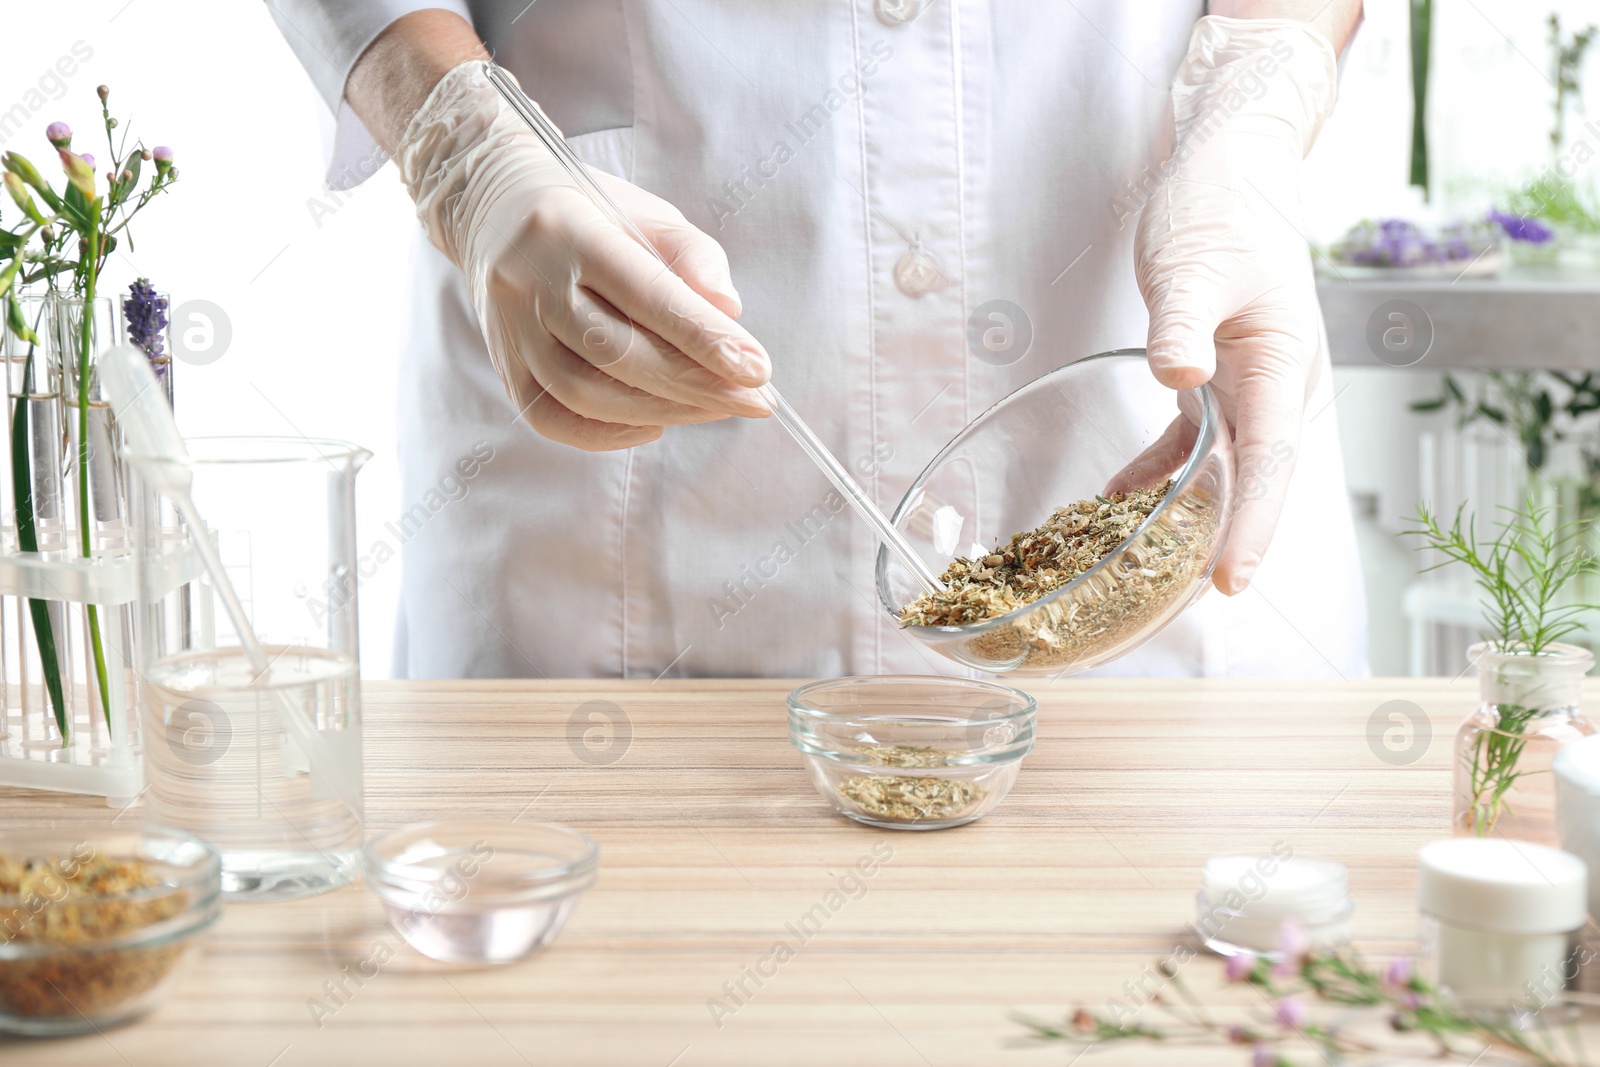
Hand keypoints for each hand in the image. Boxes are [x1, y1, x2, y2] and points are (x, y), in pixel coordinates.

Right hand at [395, 63, 769, 449]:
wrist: (495, 211)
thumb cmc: (590, 214)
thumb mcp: (647, 212)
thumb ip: (692, 256)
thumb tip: (729, 311)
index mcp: (572, 232)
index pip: (647, 295)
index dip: (705, 338)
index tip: (758, 370)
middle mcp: (531, 282)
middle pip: (616, 352)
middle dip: (695, 386)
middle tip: (752, 401)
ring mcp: (511, 329)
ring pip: (584, 393)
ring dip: (660, 411)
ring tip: (714, 410)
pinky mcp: (505, 365)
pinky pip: (552, 419)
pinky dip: (607, 434)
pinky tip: (654, 425)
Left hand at [1124, 17, 1338, 594]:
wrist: (1233, 170)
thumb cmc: (1221, 210)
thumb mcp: (1193, 265)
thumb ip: (1182, 323)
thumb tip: (1178, 377)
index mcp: (1281, 364)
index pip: (1270, 463)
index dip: (1252, 526)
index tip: (1230, 582)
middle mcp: (1274, 386)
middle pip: (1254, 480)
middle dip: (1225, 542)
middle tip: (1184, 603)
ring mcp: (1249, 385)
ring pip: (1225, 469)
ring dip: (1190, 517)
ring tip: (1148, 572)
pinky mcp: (1218, 379)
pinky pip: (1193, 444)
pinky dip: (1159, 473)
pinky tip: (1116, 500)